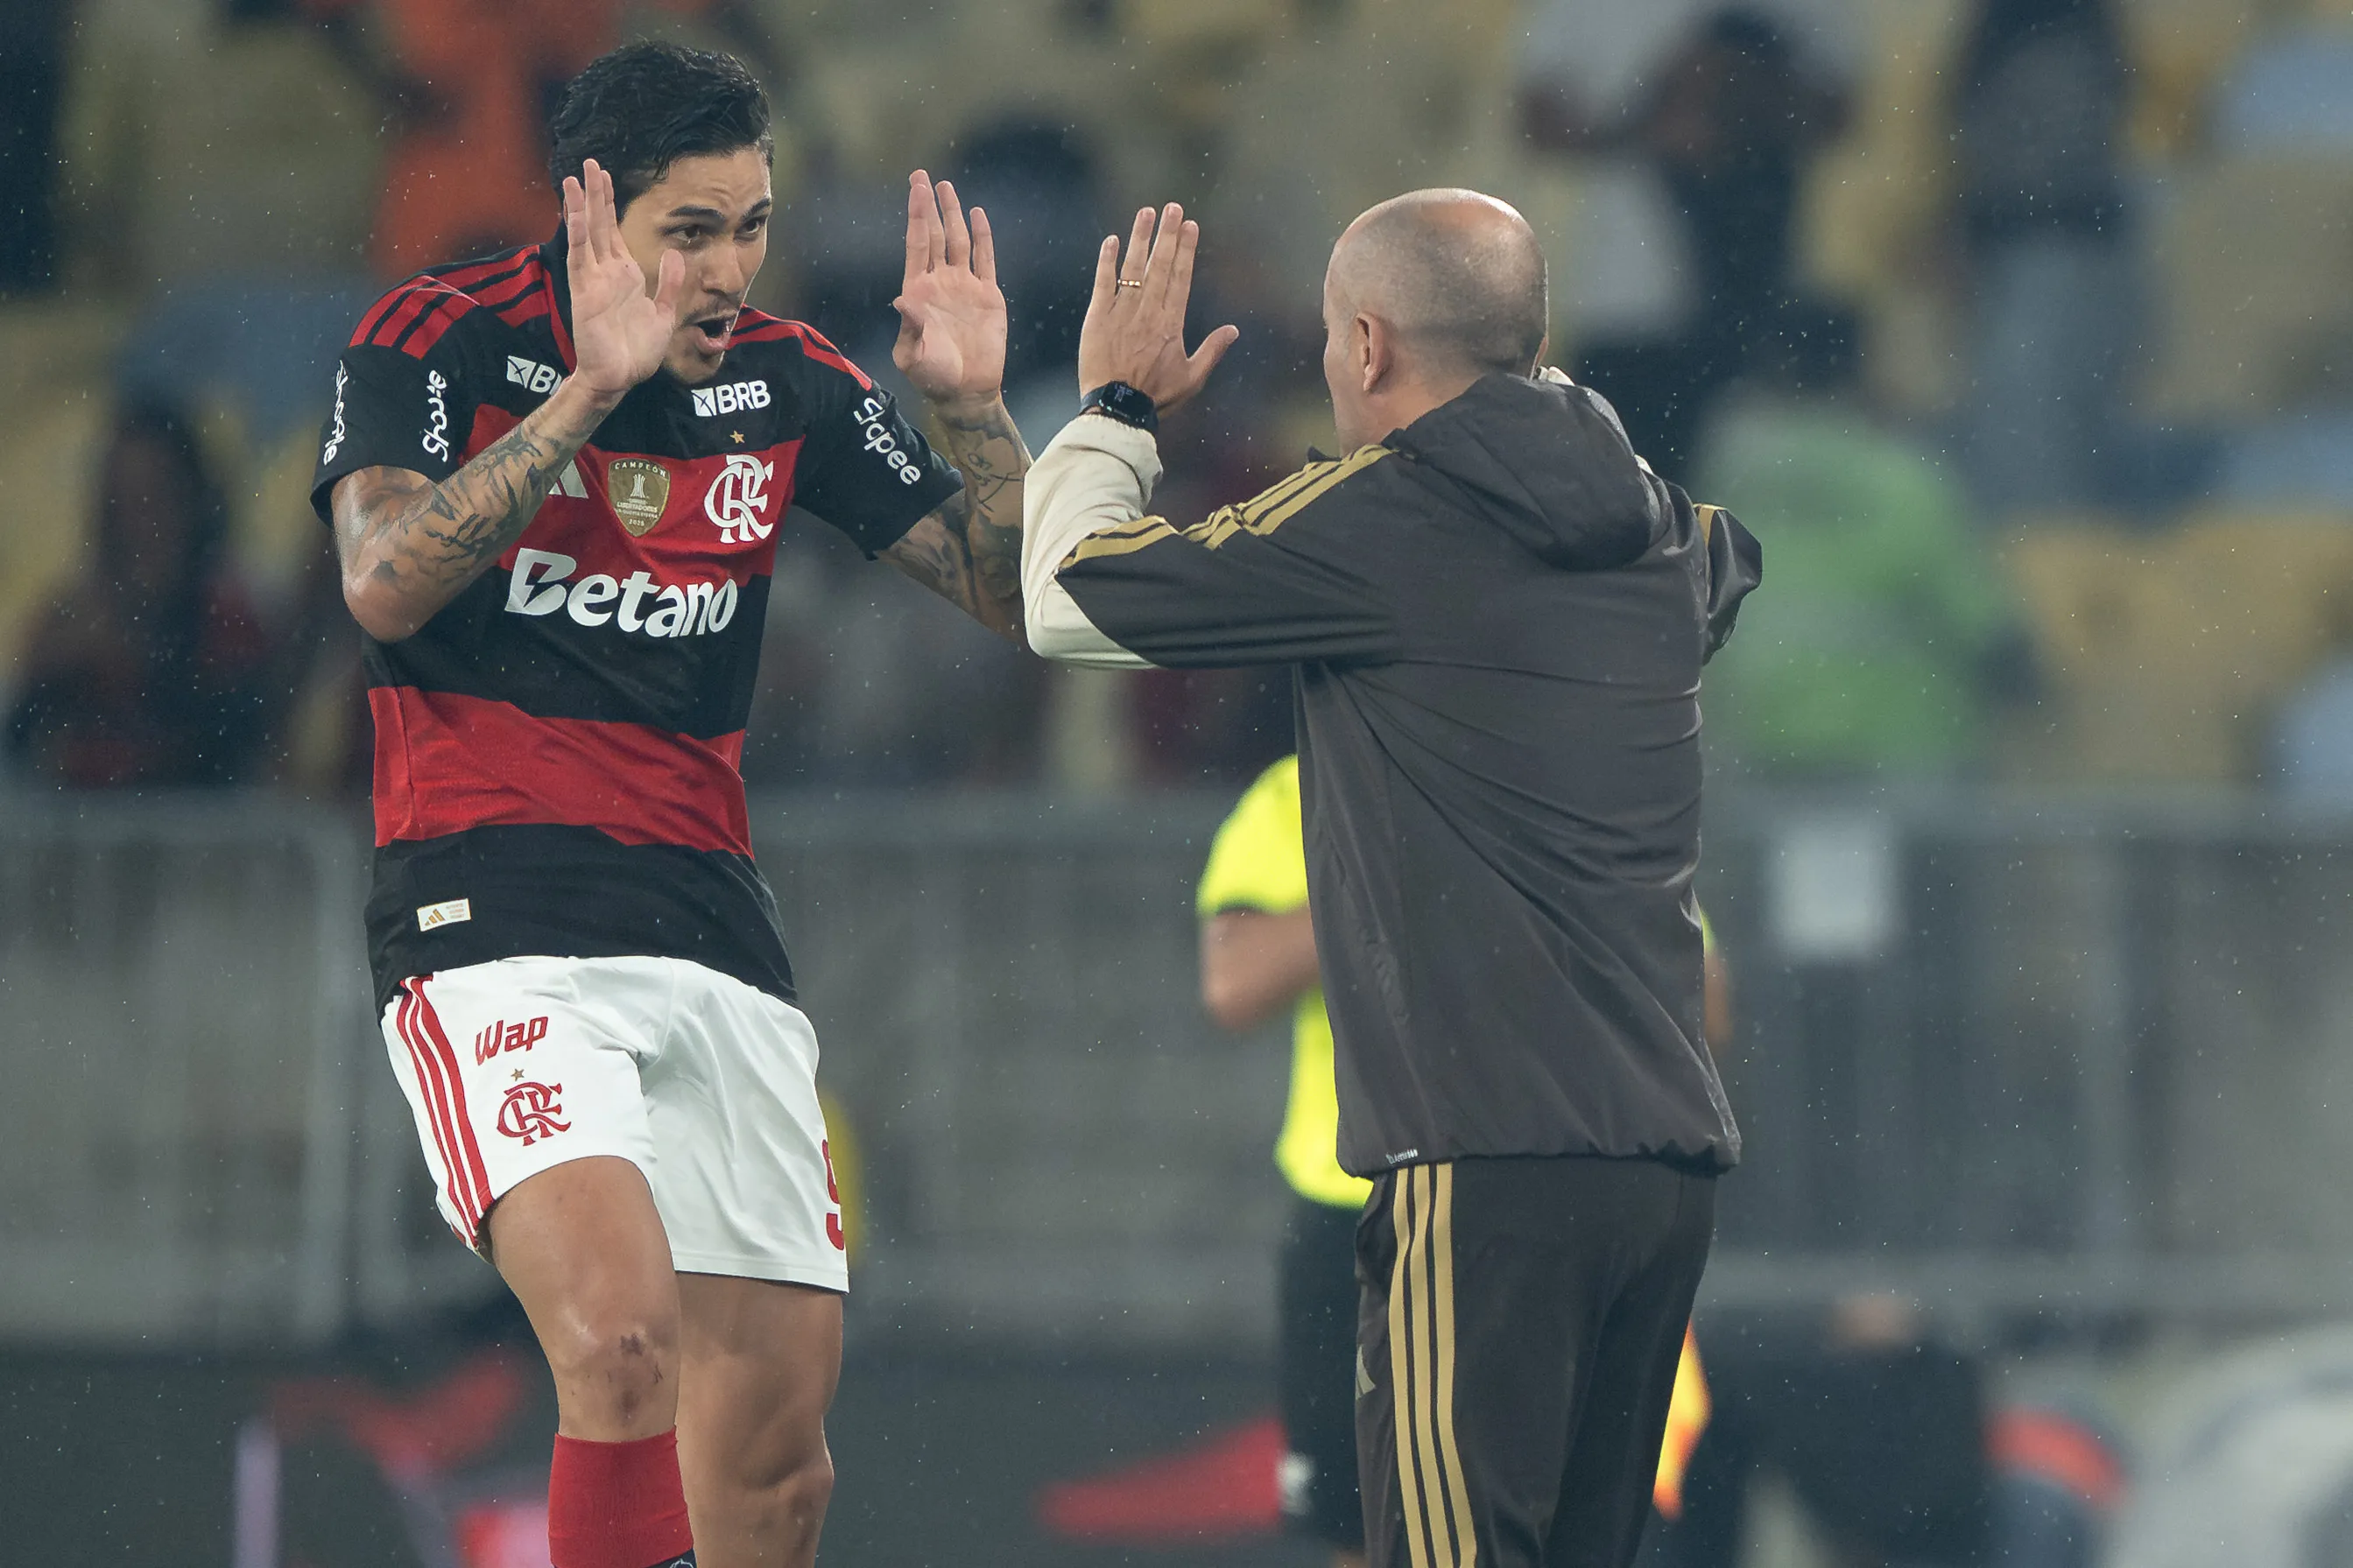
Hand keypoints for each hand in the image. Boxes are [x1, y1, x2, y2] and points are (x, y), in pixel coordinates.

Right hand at [563, 158, 683, 404]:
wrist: (620, 378)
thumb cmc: (638, 351)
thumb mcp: (665, 313)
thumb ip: (670, 283)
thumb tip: (675, 254)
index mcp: (625, 275)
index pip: (614, 231)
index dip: (609, 204)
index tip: (606, 176)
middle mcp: (607, 272)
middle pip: (599, 224)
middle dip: (595, 194)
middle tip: (589, 163)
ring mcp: (594, 280)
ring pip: (586, 234)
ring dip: (580, 206)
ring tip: (575, 177)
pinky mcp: (585, 293)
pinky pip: (580, 258)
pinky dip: (577, 235)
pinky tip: (575, 212)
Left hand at [892, 171, 1006, 414]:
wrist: (967, 391)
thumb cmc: (934, 377)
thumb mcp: (914, 355)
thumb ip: (910, 328)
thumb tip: (903, 300)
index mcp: (918, 292)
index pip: (917, 244)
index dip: (916, 215)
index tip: (915, 188)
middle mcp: (940, 283)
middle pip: (934, 235)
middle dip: (929, 206)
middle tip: (924, 176)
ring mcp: (964, 287)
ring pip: (958, 241)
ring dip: (953, 214)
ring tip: (947, 187)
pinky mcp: (988, 296)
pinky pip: (985, 260)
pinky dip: (983, 237)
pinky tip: (978, 215)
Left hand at [1077, 203, 1237, 415]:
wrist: (1117, 408)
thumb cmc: (1157, 397)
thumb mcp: (1192, 378)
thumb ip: (1212, 350)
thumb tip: (1233, 330)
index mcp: (1171, 323)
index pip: (1181, 277)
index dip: (1186, 249)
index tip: (1190, 225)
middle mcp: (1148, 311)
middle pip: (1160, 265)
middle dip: (1167, 234)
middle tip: (1172, 207)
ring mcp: (1122, 311)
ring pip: (1133, 267)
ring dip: (1141, 238)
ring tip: (1146, 212)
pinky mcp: (1097, 317)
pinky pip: (1103, 282)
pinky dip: (1107, 260)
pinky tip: (1113, 240)